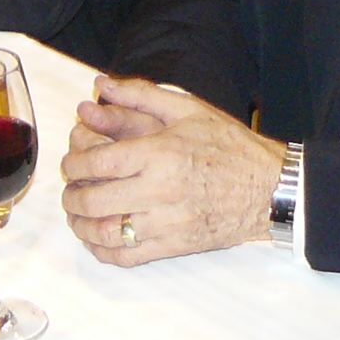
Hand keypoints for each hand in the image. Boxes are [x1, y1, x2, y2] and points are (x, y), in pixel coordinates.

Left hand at [61, 77, 282, 265]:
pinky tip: (97, 241)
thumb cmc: (229, 146)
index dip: (75, 164)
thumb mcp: (188, 109)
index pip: (98, 163)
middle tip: (69, 191)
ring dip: (82, 226)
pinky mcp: (176, 246)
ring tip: (76, 216)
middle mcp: (160, 190)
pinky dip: (105, 251)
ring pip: (107, 232)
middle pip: (96, 200)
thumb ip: (141, 95)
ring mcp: (167, 223)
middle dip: (72, 196)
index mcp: (159, 154)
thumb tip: (102, 84)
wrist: (270, 189)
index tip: (71, 163)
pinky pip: (130, 255)